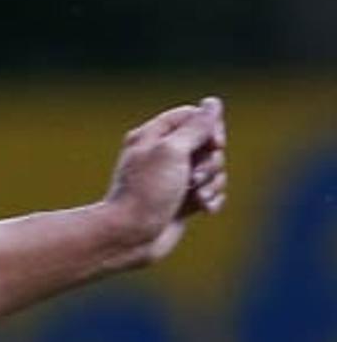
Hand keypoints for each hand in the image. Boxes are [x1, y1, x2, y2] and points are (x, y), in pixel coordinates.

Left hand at [103, 95, 226, 264]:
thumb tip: (212, 103)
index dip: (210, 128)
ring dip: (213, 182)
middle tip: (194, 178)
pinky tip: (205, 209)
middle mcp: (163, 156)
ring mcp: (173, 180)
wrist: (128, 238)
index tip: (214, 144)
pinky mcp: (182, 203)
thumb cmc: (146, 192)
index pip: (194, 117)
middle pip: (207, 144)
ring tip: (198, 197)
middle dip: (211, 161)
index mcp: (153, 136)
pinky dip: (212, 199)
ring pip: (213, 169)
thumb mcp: (172, 151)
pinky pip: (211, 192)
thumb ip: (196, 126)